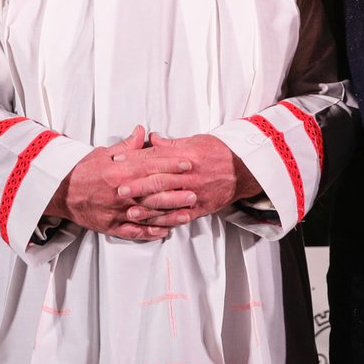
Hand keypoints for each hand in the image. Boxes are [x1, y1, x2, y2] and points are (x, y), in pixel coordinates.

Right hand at [46, 126, 193, 239]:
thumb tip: (142, 131)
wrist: (59, 192)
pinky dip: (150, 232)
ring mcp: (117, 212)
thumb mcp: (103, 154)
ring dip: (169, 215)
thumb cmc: (82, 172)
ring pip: (148, 215)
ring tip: (187, 213)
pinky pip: (134, 232)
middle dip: (176, 192)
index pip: (151, 167)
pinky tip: (164, 232)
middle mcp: (121, 193)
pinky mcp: (111, 226)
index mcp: (120, 172)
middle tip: (195, 191)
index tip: (187, 163)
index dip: (171, 164)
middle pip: (153, 193)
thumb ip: (126, 146)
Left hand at [117, 133, 261, 222]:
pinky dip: (166, 221)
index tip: (119, 161)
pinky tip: (152, 224)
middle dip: (137, 186)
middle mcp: (190, 175)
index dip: (136, 160)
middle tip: (119, 189)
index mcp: (186, 156)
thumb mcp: (196, 141)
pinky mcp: (200, 207)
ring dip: (148, 208)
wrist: (244, 170)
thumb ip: (171, 143)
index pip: (156, 157)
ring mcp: (195, 193)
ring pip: (168, 202)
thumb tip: (151, 138)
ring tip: (131, 211)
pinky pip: (181, 216)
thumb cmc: (219, 153)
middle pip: (159, 180)